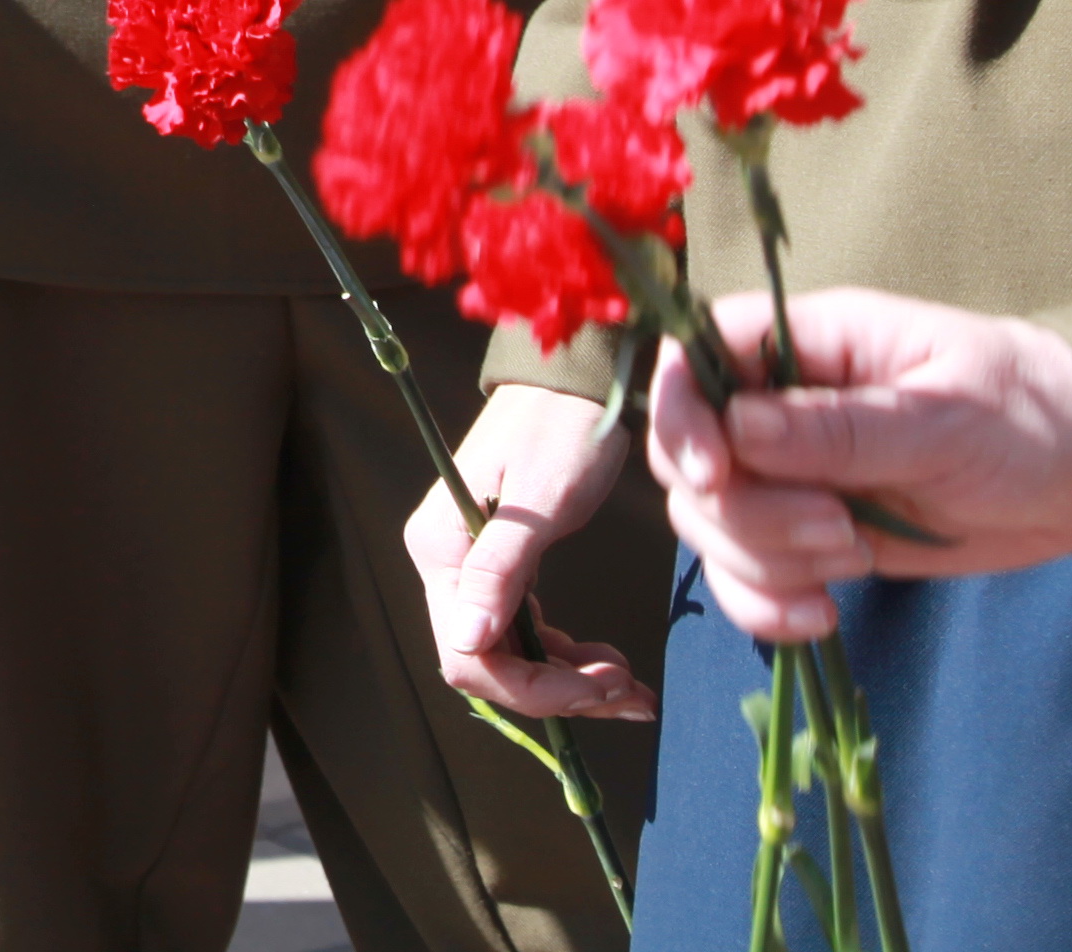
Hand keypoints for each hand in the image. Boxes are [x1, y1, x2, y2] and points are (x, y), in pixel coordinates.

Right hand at [412, 380, 653, 718]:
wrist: (575, 381)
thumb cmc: (563, 428)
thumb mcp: (541, 501)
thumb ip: (501, 570)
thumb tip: (464, 640)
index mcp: (441, 548)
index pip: (471, 655)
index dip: (535, 688)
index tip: (604, 684)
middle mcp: (445, 561)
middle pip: (491, 663)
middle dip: (559, 691)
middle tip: (630, 690)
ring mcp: (471, 565)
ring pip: (511, 654)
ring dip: (569, 680)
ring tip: (631, 684)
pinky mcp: (502, 563)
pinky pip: (525, 630)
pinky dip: (567, 655)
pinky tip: (609, 660)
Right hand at [649, 287, 1071, 644]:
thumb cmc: (1026, 415)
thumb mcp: (947, 415)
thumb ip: (844, 426)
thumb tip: (737, 428)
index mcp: (808, 342)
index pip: (694, 355)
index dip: (681, 415)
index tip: (719, 476)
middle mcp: (780, 405)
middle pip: (691, 457)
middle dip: (748, 512)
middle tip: (841, 531)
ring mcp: (792, 474)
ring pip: (712, 523)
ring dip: (766, 561)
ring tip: (857, 559)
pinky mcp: (812, 535)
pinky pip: (747, 575)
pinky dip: (766, 605)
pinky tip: (822, 618)